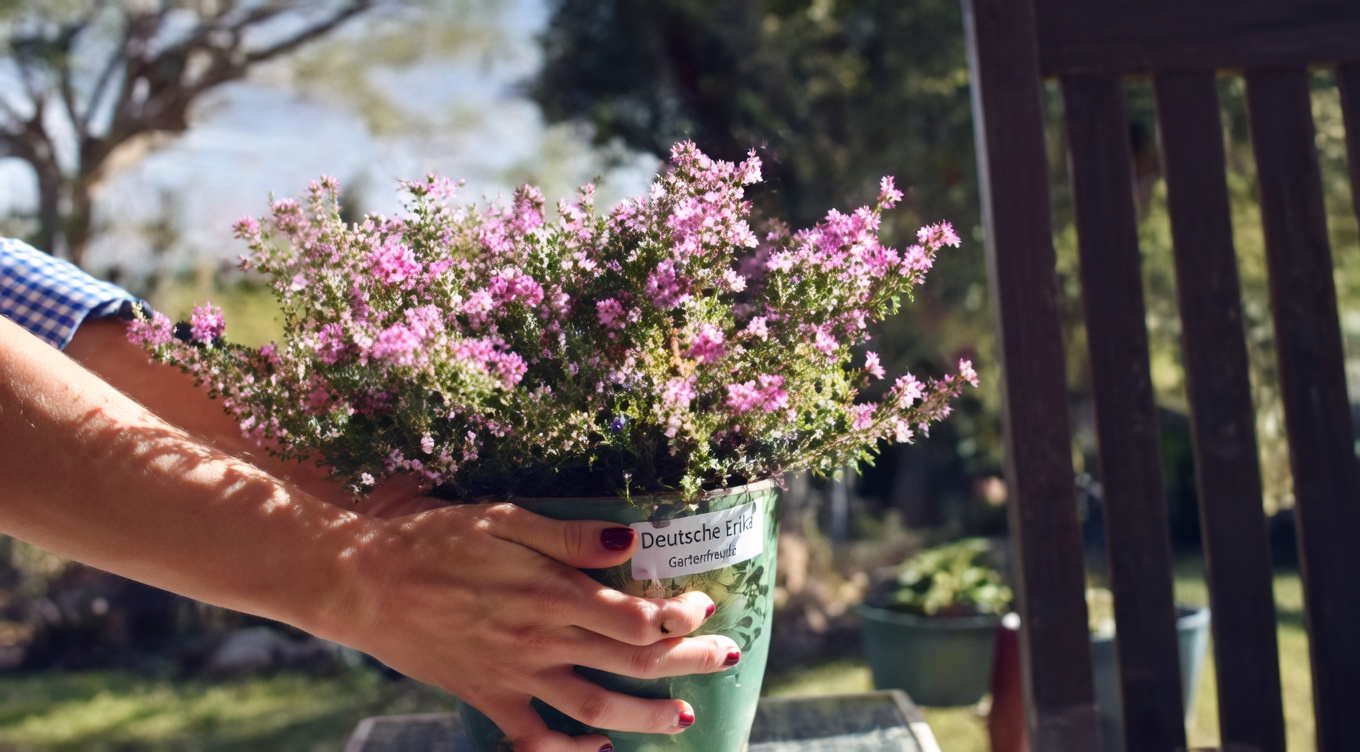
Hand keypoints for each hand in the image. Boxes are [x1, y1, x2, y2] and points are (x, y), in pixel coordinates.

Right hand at [326, 503, 739, 751]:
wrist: (362, 582)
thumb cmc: (433, 540)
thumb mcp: (502, 519)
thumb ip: (569, 535)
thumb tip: (630, 540)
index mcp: (550, 592)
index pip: (635, 616)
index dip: (679, 616)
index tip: (703, 604)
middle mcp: (540, 640)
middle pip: (630, 661)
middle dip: (688, 662)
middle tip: (728, 657)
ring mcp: (513, 675)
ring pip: (595, 706)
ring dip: (645, 716)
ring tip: (684, 719)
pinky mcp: (486, 696)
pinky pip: (533, 738)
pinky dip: (567, 751)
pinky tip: (596, 748)